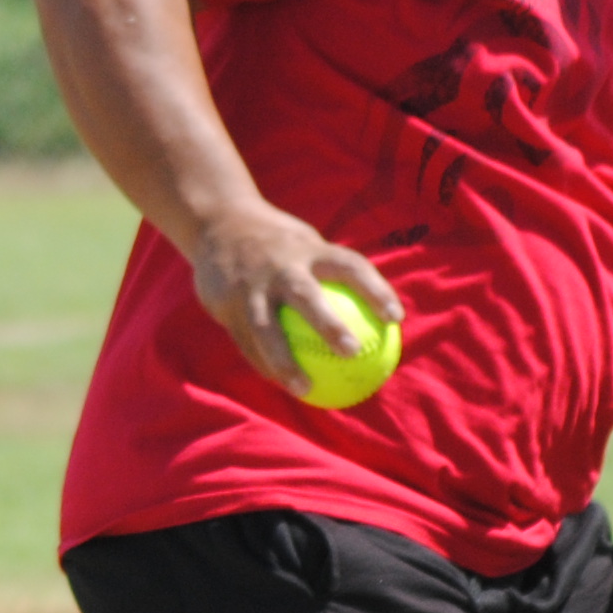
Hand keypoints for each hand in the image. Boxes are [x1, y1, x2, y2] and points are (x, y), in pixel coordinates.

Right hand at [184, 202, 401, 397]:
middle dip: (328, 324)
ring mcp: (249, 285)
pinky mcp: (224, 302)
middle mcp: (279, 266)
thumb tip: (378, 315)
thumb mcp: (306, 244)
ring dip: (285, 361)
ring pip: (266, 327)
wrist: (217, 223)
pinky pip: (246, 339)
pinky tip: (279, 382)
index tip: (396, 318)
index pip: (348, 266)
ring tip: (306, 389)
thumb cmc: (278, 243)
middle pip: (305, 296)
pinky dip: (263, 362)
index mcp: (307, 250)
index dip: (374, 289)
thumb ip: (333, 274)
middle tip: (352, 352)